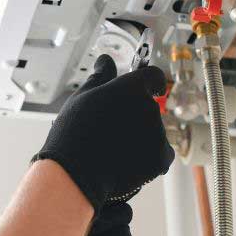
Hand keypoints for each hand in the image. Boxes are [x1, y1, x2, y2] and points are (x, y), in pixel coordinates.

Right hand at [30, 54, 173, 213]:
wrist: (75, 175)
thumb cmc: (74, 133)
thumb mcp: (82, 98)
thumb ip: (100, 77)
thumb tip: (106, 60)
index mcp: (131, 88)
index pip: (153, 76)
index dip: (150, 83)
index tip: (149, 89)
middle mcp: (149, 107)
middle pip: (148, 108)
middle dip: (135, 117)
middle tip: (110, 131)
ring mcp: (157, 133)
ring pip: (153, 132)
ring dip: (140, 138)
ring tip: (113, 150)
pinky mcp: (161, 158)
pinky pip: (161, 154)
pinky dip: (148, 158)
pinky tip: (126, 162)